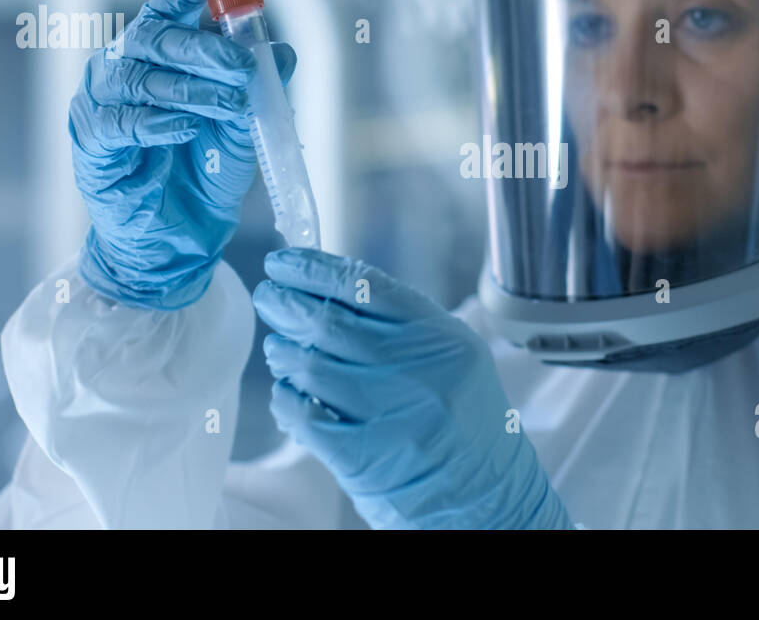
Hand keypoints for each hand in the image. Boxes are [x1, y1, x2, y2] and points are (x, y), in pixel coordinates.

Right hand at [70, 0, 294, 308]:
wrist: (178, 242)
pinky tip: (187, 131)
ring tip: (230, 106)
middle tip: (243, 66)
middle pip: (155, 34)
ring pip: (139, 76)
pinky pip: (120, 121)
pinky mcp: (91, 142)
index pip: (172, 1)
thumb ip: (260, 91)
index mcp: (161, 53)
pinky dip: (158, 123)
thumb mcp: (245, 130)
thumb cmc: (204, 176)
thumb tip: (283, 52)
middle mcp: (125, 66)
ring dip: (190, 88)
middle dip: (204, 46)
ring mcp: (101, 102)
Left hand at [254, 248, 575, 529]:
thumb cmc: (464, 418)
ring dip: (284, 351)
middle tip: (269, 297)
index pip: (366, 286)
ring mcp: (393, 416)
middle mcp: (419, 371)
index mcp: (442, 337)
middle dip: (286, 304)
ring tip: (280, 348)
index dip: (314, 269)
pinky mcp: (367, 458)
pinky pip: (305, 416)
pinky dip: (287, 399)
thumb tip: (326, 289)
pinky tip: (289, 393)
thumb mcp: (452, 356)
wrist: (489, 494)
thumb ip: (400, 324)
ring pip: (311, 366)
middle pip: (330, 321)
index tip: (284, 263)